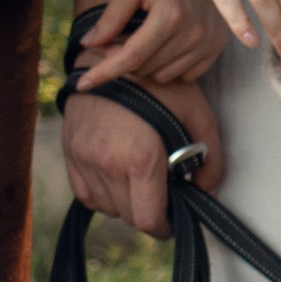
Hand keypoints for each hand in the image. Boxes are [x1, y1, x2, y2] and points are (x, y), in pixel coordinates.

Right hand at [60, 78, 221, 238]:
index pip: (149, 220)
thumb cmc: (158, 82)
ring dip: (126, 203)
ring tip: (140, 180)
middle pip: (129, 217)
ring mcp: (84, 160)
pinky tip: (117, 175)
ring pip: (108, 208)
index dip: (165, 227)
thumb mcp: (197, 113)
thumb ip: (211, 158)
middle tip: (162, 195)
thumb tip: (208, 192)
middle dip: (149, 212)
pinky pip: (86, 194)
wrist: (109, 54)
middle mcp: (107, 164)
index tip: (173, 220)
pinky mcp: (70, 154)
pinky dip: (103, 194)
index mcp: (140, 159)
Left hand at [69, 0, 226, 91]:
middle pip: (145, 68)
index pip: (132, 56)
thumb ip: (112, 17)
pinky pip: (186, 75)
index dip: (104, 72)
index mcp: (171, 14)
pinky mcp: (218, 46)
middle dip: (121, 59)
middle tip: (111, 39)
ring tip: (140, 37)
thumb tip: (87, 44)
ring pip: (163, 76)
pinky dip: (169, 66)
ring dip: (145, 65)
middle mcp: (193, 33)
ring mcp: (209, 41)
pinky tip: (165, 43)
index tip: (81, 85)